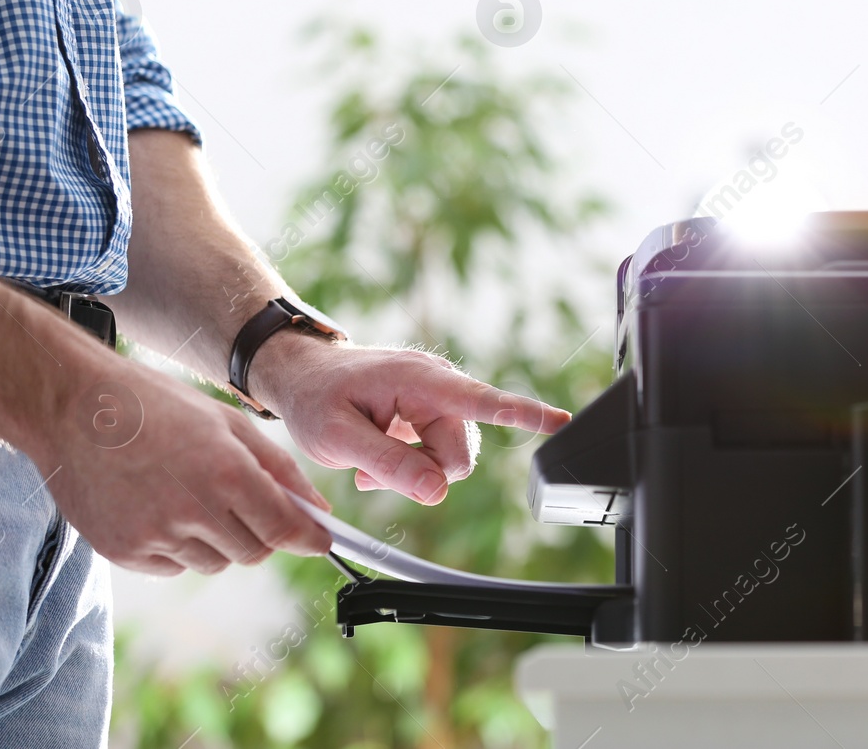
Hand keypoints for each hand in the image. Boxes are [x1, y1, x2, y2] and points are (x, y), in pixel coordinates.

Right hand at [32, 358, 332, 575]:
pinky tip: (159, 507)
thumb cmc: (156, 406)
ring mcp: (154, 536)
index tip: (321, 541)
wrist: (73, 407)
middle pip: (253, 552)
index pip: (284, 528)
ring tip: (191, 495)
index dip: (309, 538)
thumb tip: (319, 510)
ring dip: (217, 540)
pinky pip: (173, 567)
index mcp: (226, 472)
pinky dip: (178, 547)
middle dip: (262, 533)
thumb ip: (279, 469)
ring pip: (213, 562)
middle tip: (245, 502)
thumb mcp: (228, 423)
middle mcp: (192, 511)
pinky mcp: (123, 552)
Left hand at [249, 337, 569, 504]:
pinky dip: (410, 463)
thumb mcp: (338, 438)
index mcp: (420, 380)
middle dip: (421, 473)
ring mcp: (438, 397)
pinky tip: (379, 455)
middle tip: (372, 469)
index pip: (483, 401)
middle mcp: (439, 384)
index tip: (564, 422)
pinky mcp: (433, 411)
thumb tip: (438, 492)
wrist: (303, 376)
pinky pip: (436, 452)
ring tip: (371, 459)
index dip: (526, 414)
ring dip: (413, 470)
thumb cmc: (315, 398)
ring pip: (448, 458)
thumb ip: (389, 465)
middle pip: (457, 453)